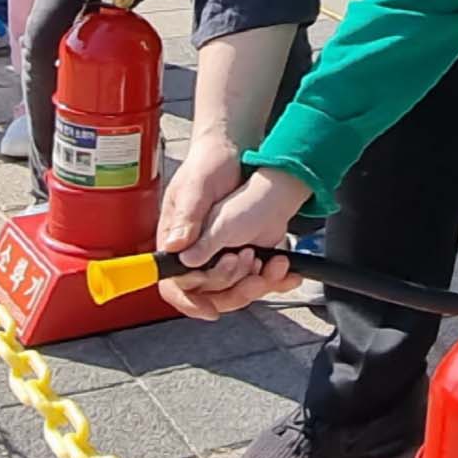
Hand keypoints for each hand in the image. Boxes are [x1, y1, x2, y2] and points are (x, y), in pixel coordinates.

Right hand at [160, 167, 310, 320]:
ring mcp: (219, 252)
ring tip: (270, 262)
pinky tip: (283, 270)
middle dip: (232, 287)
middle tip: (249, 264)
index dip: (189, 300)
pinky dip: (270, 277)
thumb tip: (176, 248)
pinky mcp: (241, 249)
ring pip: (234, 287)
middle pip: (209, 291)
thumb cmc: (208, 164)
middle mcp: (196, 251)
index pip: (173, 283)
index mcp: (176, 240)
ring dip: (255, 283)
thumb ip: (187, 218)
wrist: (237, 149)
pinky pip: (253, 275)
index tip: (210, 308)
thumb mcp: (196, 189)